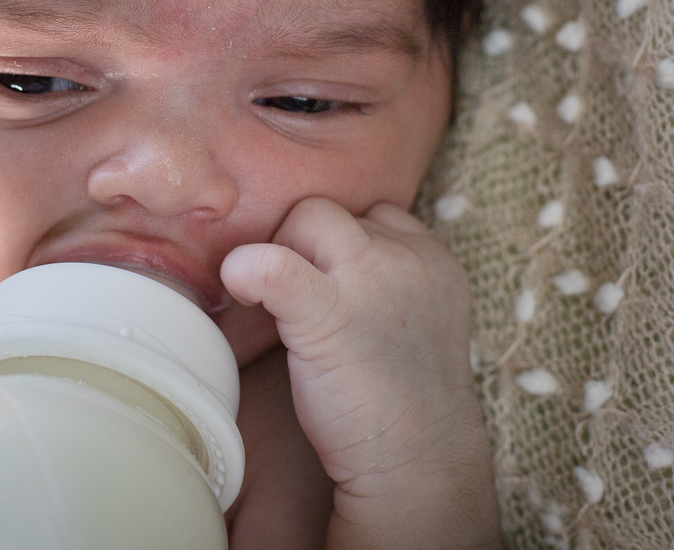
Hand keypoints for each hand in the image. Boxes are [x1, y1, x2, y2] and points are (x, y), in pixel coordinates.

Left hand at [220, 197, 499, 549]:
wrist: (417, 464)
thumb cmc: (404, 397)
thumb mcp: (416, 316)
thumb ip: (383, 276)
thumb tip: (318, 252)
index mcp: (434, 259)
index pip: (375, 212)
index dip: (339, 242)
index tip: (327, 281)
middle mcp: (410, 258)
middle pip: (333, 210)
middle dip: (304, 242)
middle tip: (296, 296)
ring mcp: (373, 280)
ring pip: (307, 215)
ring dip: (281, 249)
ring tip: (278, 302)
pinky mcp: (331, 312)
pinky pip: (274, 264)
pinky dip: (248, 268)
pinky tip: (239, 288)